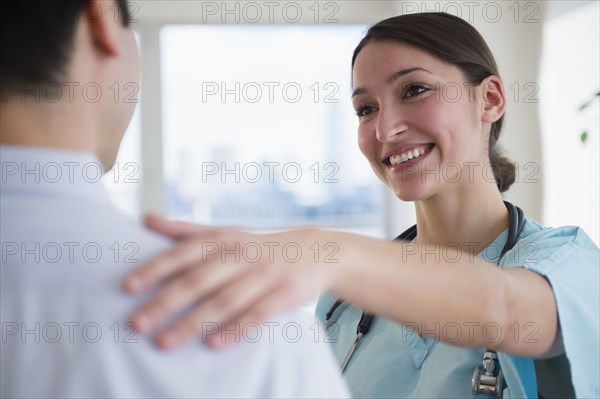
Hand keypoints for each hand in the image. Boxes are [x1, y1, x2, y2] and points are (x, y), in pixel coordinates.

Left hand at [123, 214, 340, 349]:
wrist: (316, 250)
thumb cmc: (259, 245)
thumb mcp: (225, 233)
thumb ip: (185, 230)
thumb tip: (146, 218)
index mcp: (223, 239)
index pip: (183, 254)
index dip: (155, 269)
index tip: (127, 287)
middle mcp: (241, 255)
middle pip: (198, 281)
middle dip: (165, 303)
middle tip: (136, 323)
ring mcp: (263, 275)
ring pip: (223, 301)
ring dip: (192, 323)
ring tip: (164, 343)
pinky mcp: (283, 295)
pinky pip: (256, 315)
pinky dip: (235, 330)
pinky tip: (212, 346)